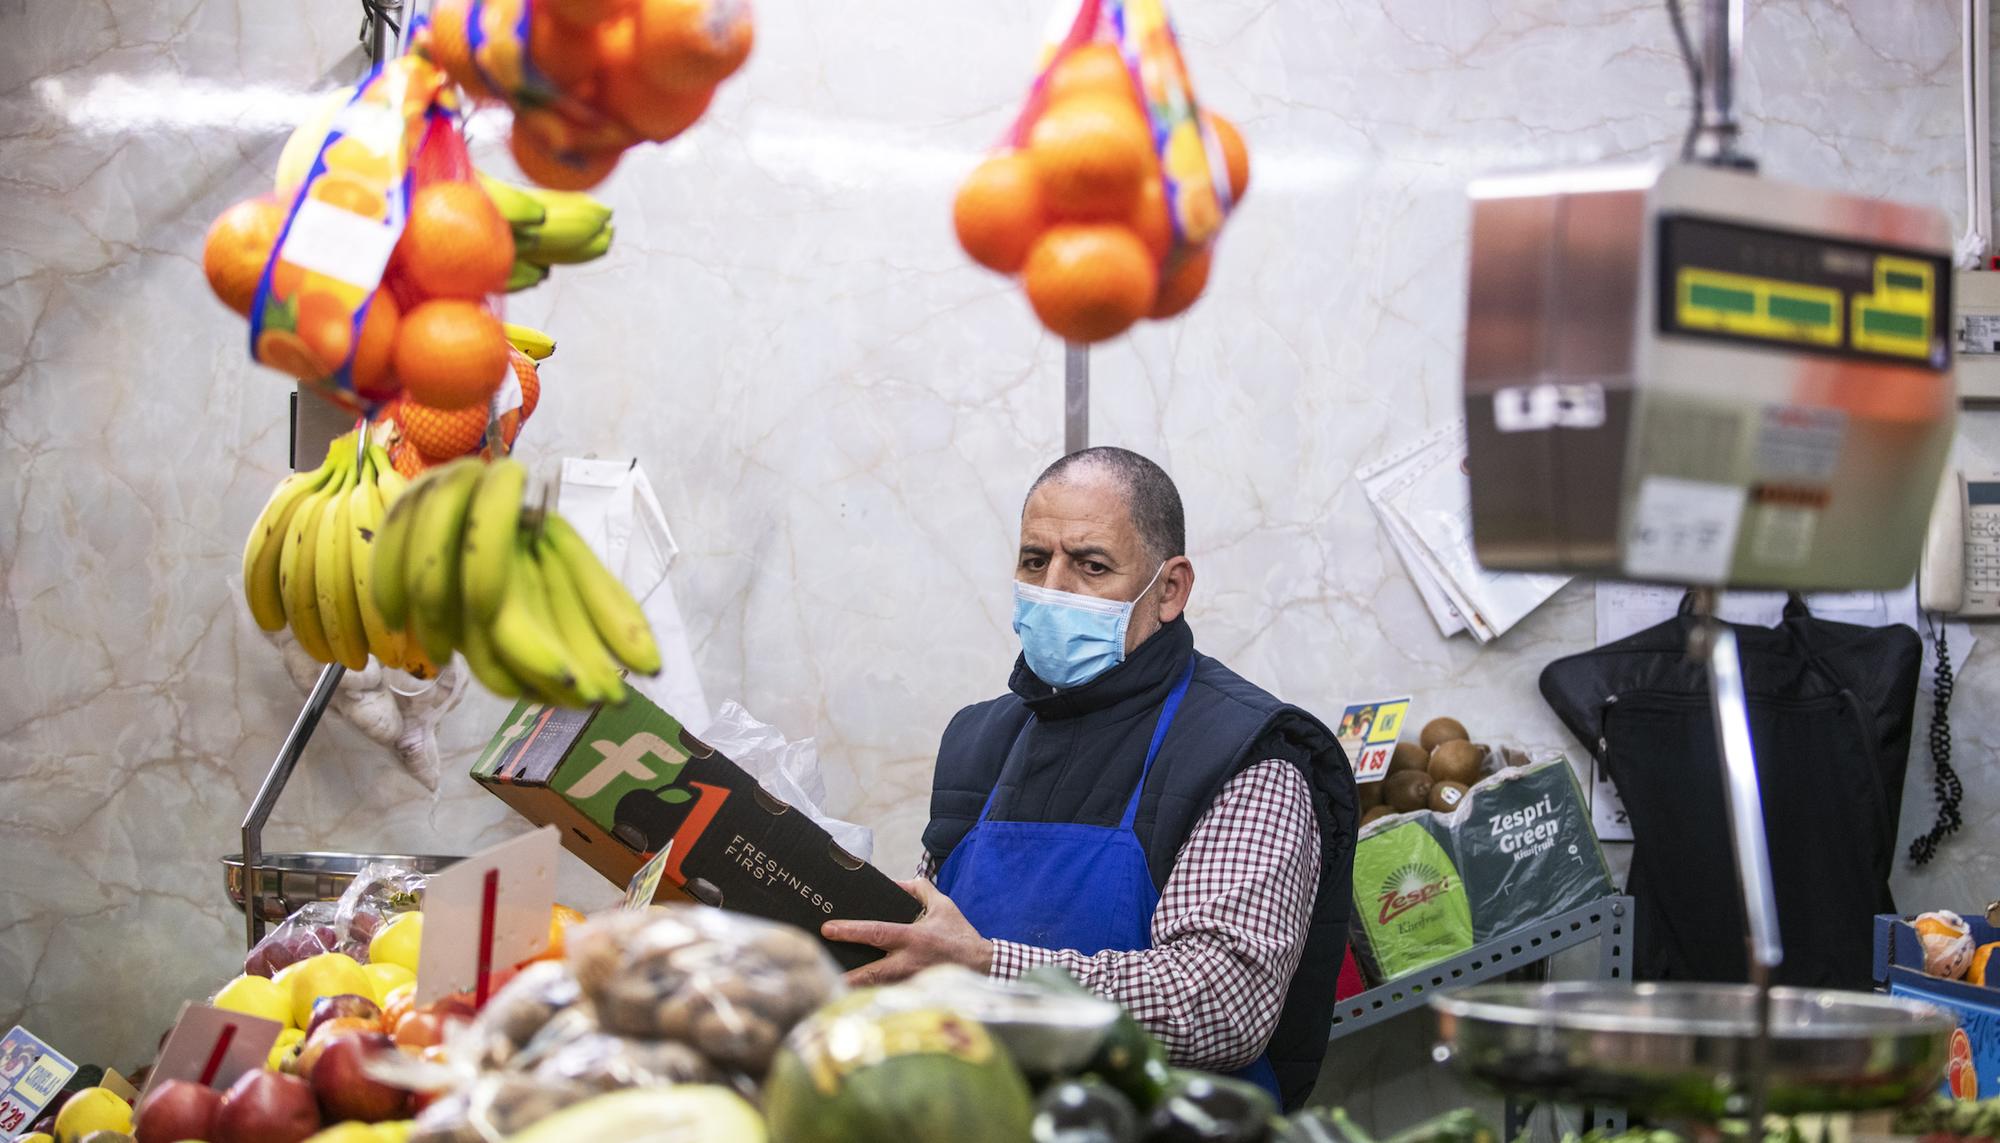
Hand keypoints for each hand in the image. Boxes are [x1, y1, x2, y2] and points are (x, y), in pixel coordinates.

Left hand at [822, 879, 994, 987]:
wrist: (982, 966)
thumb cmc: (959, 934)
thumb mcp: (943, 905)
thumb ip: (919, 889)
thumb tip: (895, 883)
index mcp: (914, 938)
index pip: (877, 932)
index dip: (851, 930)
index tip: (828, 929)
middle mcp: (910, 962)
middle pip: (872, 972)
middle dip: (848, 976)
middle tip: (823, 975)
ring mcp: (912, 982)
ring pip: (878, 989)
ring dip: (857, 990)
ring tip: (832, 989)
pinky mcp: (915, 994)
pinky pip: (888, 996)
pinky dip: (872, 997)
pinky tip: (855, 999)